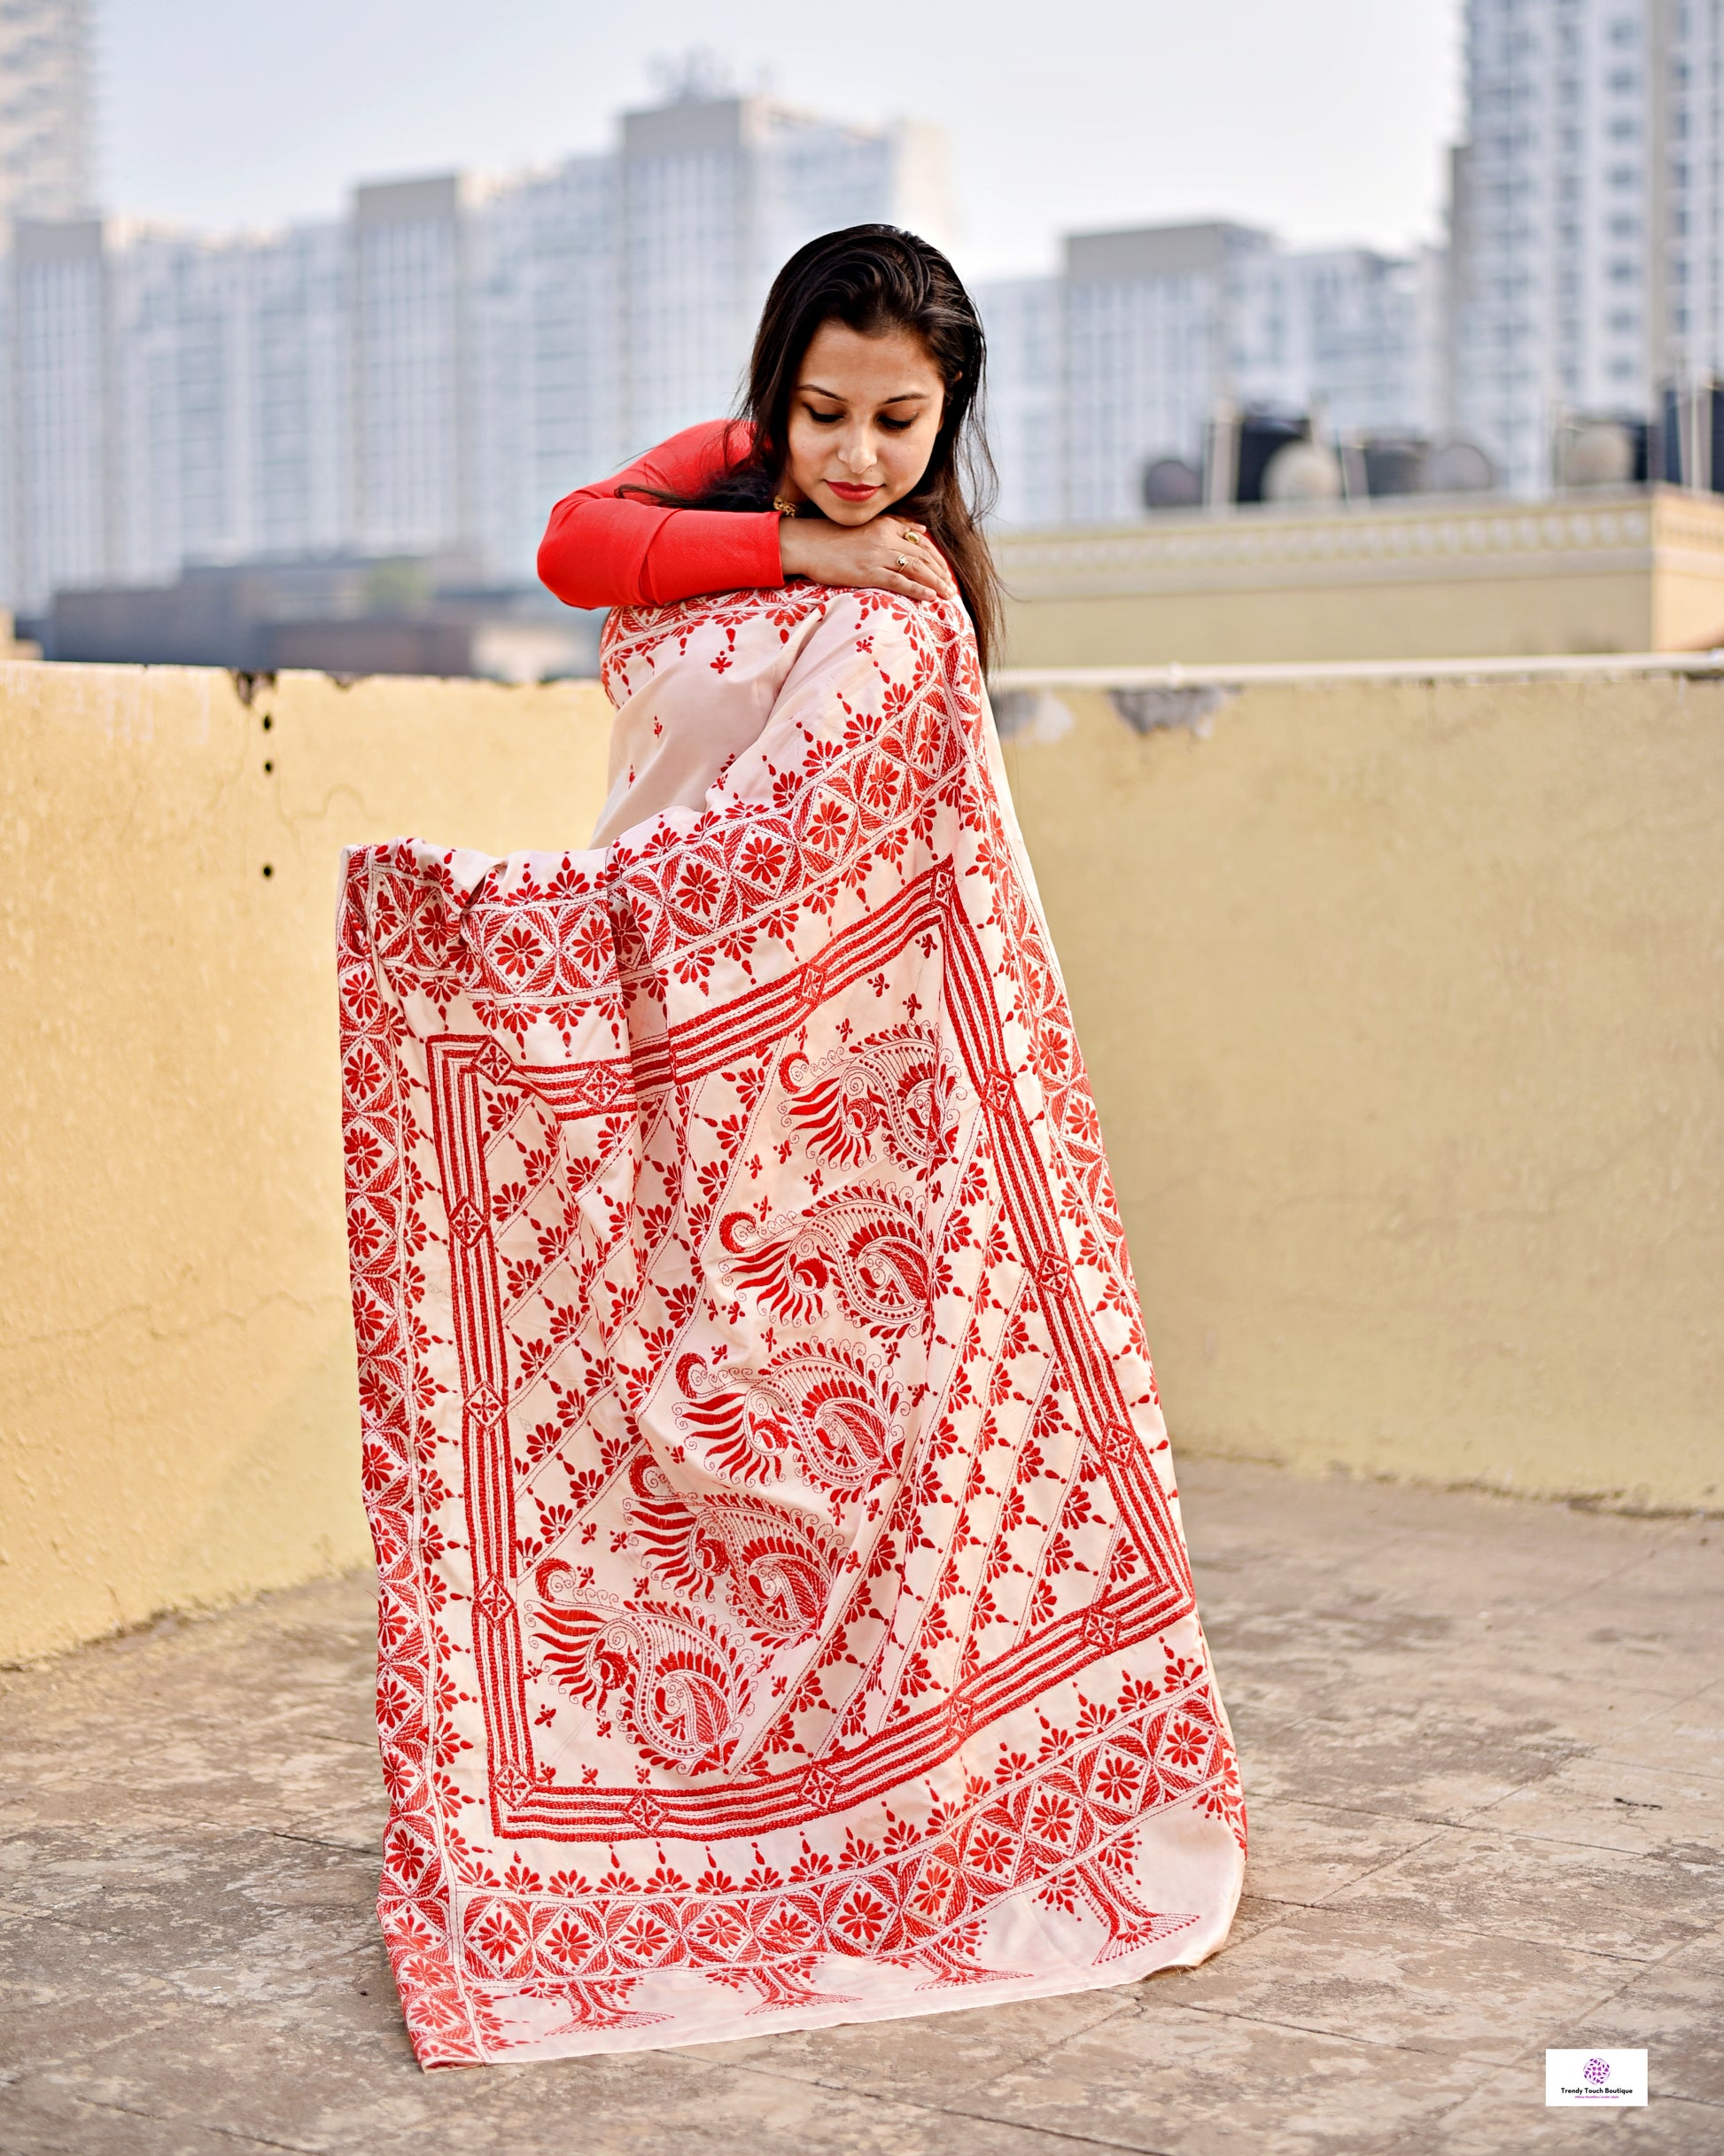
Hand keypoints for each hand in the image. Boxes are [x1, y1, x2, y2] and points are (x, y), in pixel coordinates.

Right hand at [778, 514, 957, 602]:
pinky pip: (900, 581)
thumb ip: (895, 525)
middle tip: (951, 588)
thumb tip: (922, 529)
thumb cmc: (833, 537)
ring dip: (935, 583)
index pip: (921, 542)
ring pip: (916, 569)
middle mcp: (885, 538)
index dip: (937, 558)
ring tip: (947, 595)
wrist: (806, 544)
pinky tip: (930, 597)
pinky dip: (918, 589)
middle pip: (923, 556)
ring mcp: (877, 555)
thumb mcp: (867, 525)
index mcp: (886, 525)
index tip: (945, 572)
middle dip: (941, 573)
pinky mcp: (868, 572)